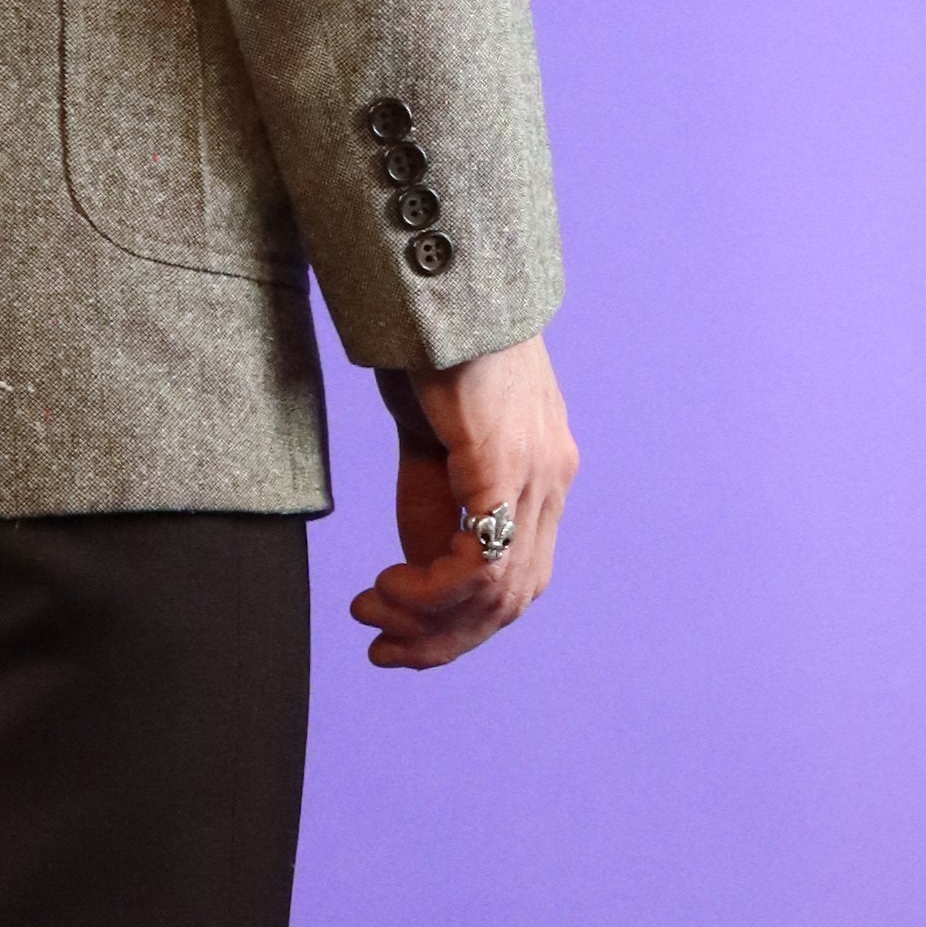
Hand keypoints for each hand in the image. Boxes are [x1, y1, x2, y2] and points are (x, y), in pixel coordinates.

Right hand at [350, 332, 577, 669]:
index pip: (518, 578)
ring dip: (428, 619)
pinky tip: (387, 584)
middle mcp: (553, 477)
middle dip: (443, 638)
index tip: (399, 638)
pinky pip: (480, 560)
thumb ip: (439, 499)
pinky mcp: (504, 462)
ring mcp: (538, 471)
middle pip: (513, 599)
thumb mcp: (435, 437)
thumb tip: (423, 569)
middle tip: (382, 647)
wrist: (440, 278)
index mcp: (543, 471)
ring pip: (498, 590)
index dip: (460, 625)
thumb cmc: (433, 344)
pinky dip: (431, 591)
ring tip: (372, 614)